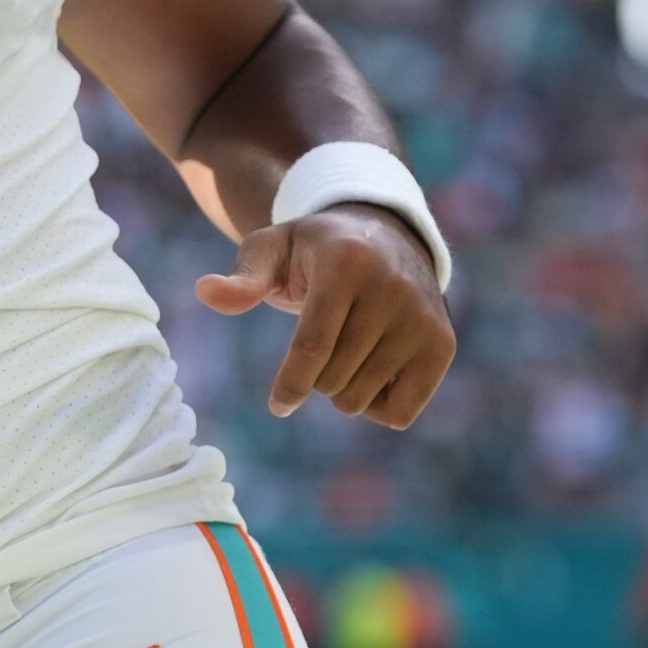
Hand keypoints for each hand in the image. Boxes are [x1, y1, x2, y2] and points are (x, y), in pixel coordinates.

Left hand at [196, 202, 454, 428]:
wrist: (384, 235)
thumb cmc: (314, 250)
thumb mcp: (271, 249)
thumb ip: (242, 277)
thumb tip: (205, 291)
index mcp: (345, 262)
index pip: (314, 344)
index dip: (291, 383)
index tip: (277, 406)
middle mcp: (392, 289)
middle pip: (333, 377)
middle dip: (312, 375)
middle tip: (318, 342)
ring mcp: (423, 318)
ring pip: (362, 398)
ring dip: (340, 388)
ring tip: (343, 350)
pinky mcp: (442, 346)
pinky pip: (401, 412)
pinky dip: (377, 407)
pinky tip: (370, 372)